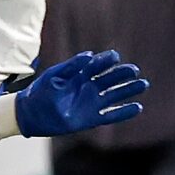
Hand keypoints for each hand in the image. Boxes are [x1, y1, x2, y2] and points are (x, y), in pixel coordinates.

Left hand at [13, 50, 147, 136]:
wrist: (30, 114)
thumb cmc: (40, 92)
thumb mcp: (54, 76)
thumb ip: (72, 66)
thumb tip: (89, 55)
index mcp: (80, 75)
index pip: (97, 65)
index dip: (106, 61)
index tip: (115, 57)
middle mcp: (88, 87)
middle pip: (110, 79)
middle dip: (122, 74)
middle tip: (134, 71)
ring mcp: (91, 103)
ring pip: (114, 95)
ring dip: (128, 90)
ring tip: (143, 84)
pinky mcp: (91, 118)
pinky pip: (111, 115)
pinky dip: (124, 112)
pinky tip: (137, 107)